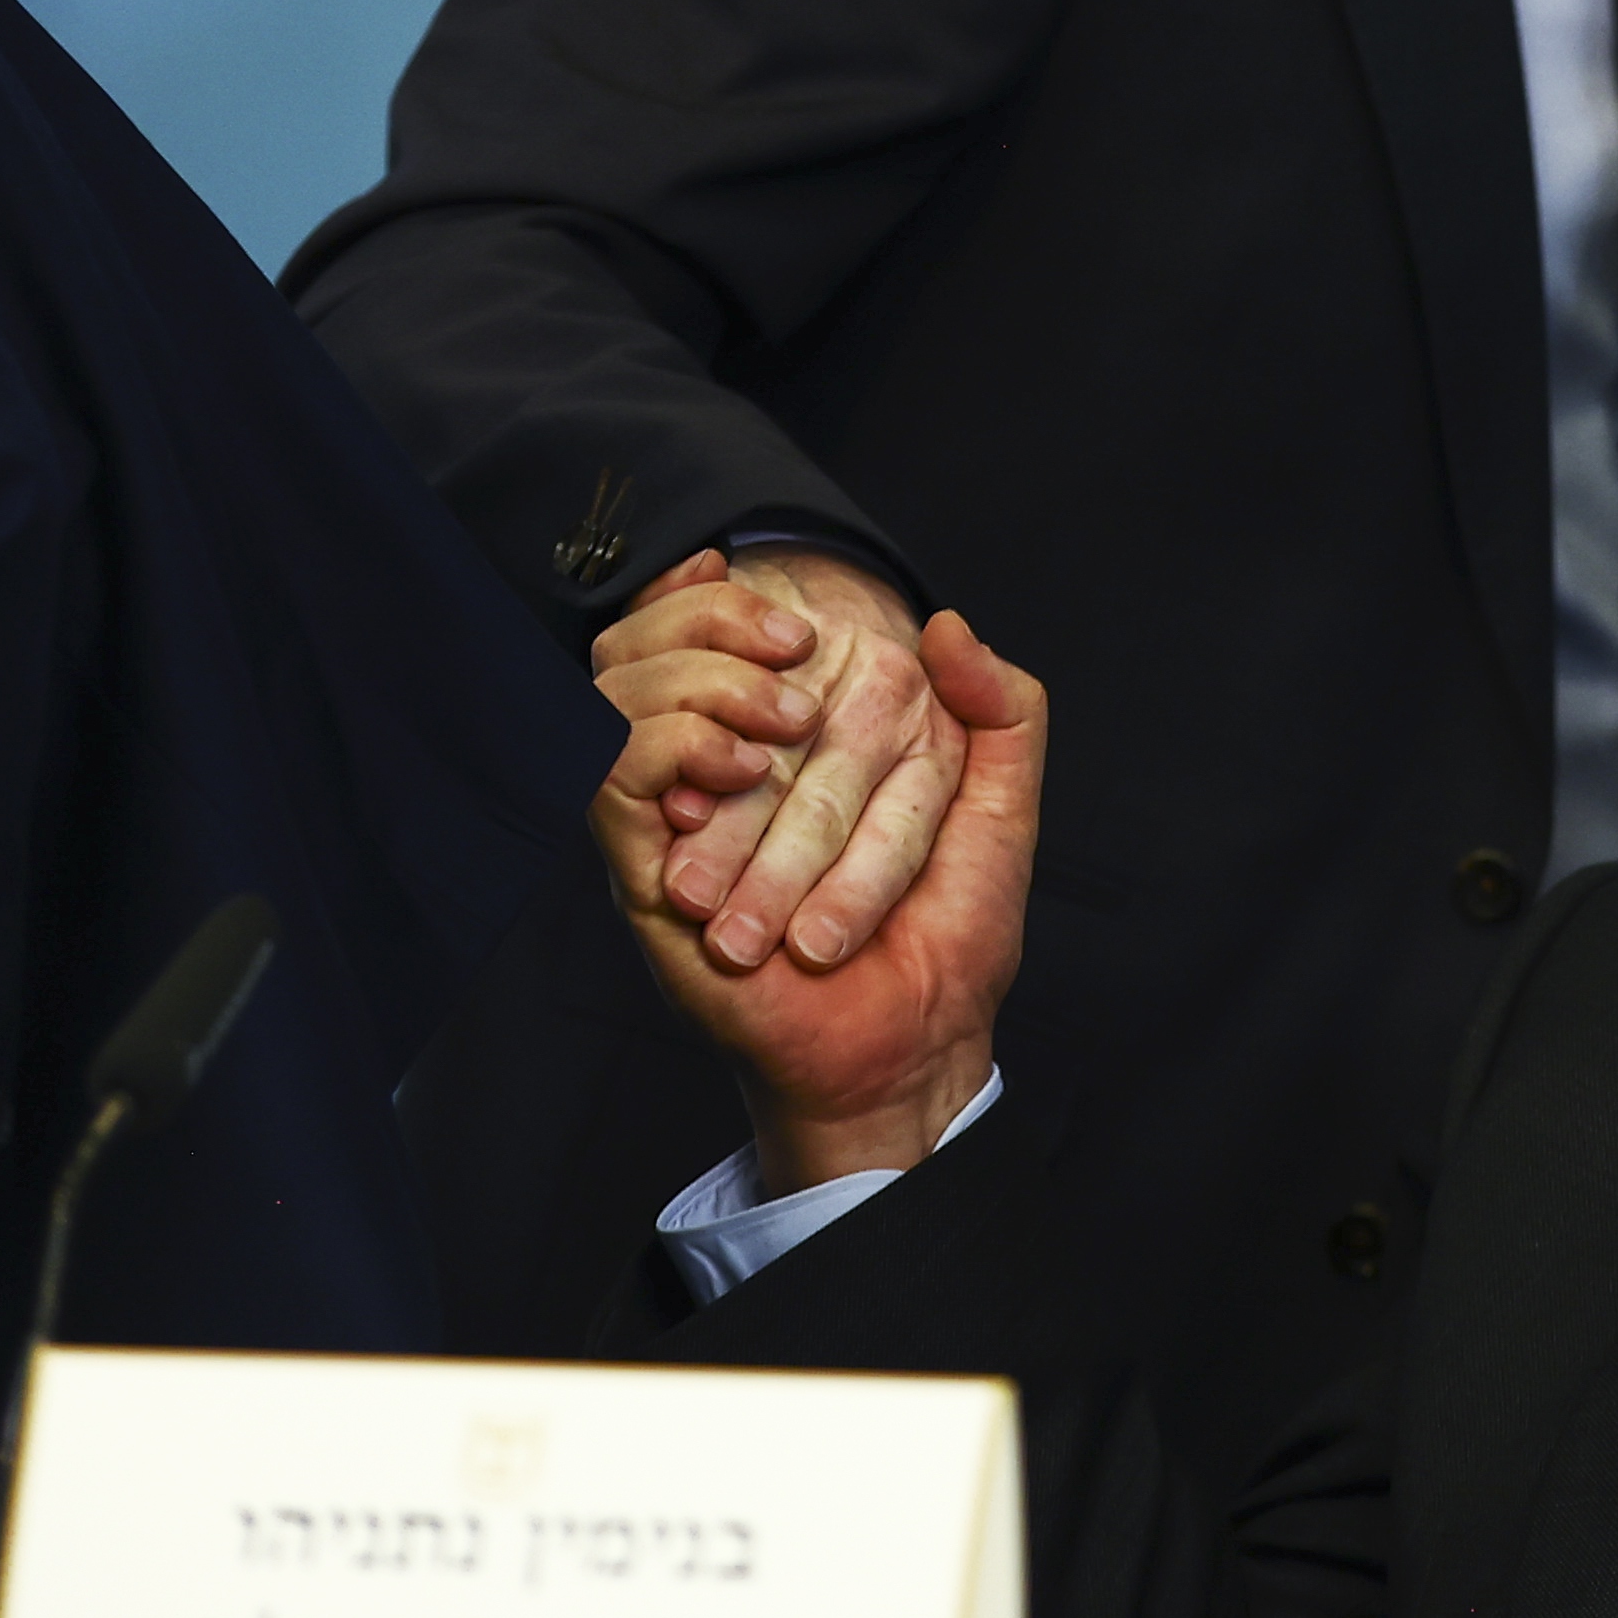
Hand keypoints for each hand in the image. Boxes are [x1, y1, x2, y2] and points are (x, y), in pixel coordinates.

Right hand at [594, 607, 1044, 1190]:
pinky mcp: (645, 870)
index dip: (721, 596)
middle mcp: (724, 778)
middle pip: (667, 655)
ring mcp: (676, 822)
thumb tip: (949, 624)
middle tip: (793, 638)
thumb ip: (1004, 713)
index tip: (763, 577)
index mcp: (794, 750)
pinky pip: (613, 776)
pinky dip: (673, 750)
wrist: (914, 1041)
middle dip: (719, 631)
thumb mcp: (1001, 808)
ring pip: (629, 702)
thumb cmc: (951, 932)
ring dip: (701, 687)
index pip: (721, 636)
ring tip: (775, 725)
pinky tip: (737, 772)